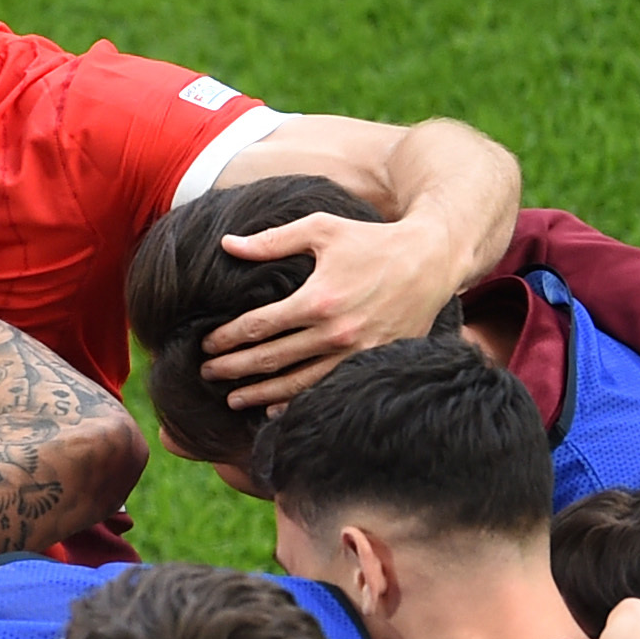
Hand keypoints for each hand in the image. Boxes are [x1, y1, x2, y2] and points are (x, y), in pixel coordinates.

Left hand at [200, 214, 459, 407]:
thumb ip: (273, 240)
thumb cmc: (374, 240)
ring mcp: (355, 353)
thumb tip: (227, 245)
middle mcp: (335, 332)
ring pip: (296, 383)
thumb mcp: (322, 229)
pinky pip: (327, 389)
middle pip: (271, 359)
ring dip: (259, 394)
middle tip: (206, 374)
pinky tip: (275, 409)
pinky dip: (298, 402)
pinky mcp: (373, 363)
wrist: (433, 260)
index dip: (227, 339)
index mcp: (318, 299)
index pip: (258, 326)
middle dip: (233, 368)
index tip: (206, 345)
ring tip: (232, 398)